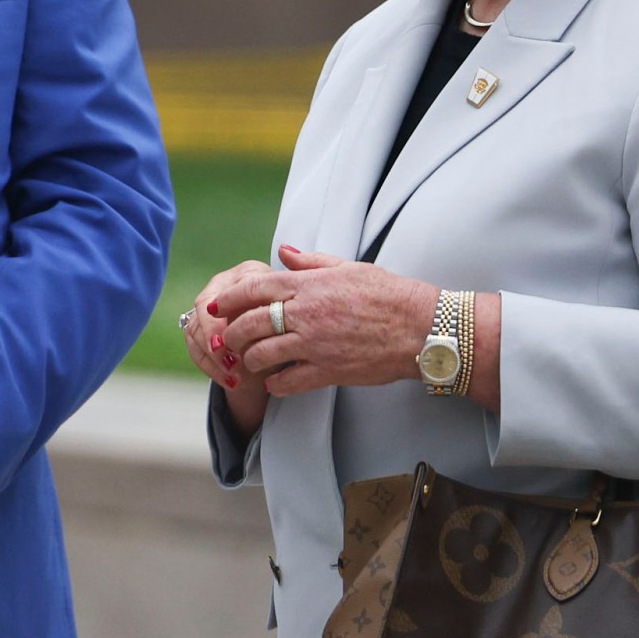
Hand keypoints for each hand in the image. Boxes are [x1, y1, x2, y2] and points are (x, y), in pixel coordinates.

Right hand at [183, 259, 274, 433]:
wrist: (281, 342)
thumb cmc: (290, 325)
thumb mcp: (289, 320)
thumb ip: (273, 319)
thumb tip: (259, 333)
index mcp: (248, 273)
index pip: (230, 291)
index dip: (230, 316)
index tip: (232, 341)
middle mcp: (224, 283)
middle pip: (204, 307)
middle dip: (213, 337)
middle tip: (228, 360)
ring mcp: (209, 306)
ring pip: (195, 329)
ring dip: (213, 357)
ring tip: (233, 376)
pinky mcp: (199, 326)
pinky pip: (194, 347)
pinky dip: (210, 367)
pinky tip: (229, 381)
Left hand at [214, 246, 437, 396]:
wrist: (421, 328)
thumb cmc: (388, 294)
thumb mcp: (349, 267)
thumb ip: (311, 262)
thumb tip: (283, 252)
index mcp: (310, 284)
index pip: (255, 288)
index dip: (230, 298)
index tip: (217, 305)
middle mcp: (307, 313)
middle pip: (250, 323)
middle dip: (231, 333)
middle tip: (226, 339)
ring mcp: (315, 344)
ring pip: (262, 354)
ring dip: (249, 360)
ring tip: (249, 361)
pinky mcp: (327, 371)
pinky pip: (287, 382)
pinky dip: (275, 384)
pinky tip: (274, 382)